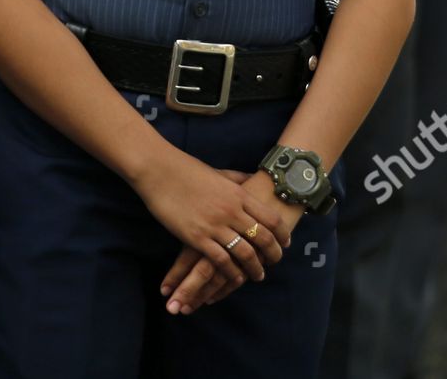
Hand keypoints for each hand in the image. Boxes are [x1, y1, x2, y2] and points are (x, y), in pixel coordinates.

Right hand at [132, 152, 286, 313]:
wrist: (160, 170)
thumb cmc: (188, 170)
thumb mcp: (219, 173)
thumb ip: (238, 179)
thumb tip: (252, 178)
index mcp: (239, 194)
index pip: (271, 219)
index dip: (282, 234)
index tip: (286, 244)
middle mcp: (232, 211)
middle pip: (263, 238)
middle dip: (273, 254)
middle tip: (275, 262)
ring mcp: (215, 225)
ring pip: (245, 253)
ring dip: (255, 268)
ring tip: (258, 275)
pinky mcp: (197, 237)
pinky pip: (221, 260)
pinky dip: (231, 272)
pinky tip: (235, 277)